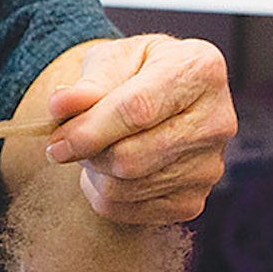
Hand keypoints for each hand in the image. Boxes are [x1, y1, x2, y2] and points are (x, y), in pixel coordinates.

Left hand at [43, 35, 236, 224]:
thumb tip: (60, 104)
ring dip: (93, 172)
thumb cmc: (132, 73)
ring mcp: (210, 166)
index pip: (138, 110)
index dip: (89, 131)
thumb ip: (87, 83)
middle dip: (88, 153)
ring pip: (124, 188)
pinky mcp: (193, 200)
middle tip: (70, 141)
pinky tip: (109, 170)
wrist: (159, 99)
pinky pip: (127, 211)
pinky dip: (102, 194)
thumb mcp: (110, 60)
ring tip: (97, 148)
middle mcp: (217, 121)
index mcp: (200, 71)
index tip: (55, 143)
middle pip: (131, 158)